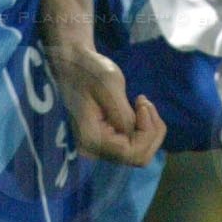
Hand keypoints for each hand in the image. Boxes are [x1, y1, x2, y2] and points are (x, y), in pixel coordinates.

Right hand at [46, 43, 165, 165]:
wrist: (71, 65)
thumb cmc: (87, 70)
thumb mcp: (109, 85)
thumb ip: (124, 114)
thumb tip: (137, 133)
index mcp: (91, 138)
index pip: (131, 152)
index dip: (146, 132)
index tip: (141, 103)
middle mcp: (93, 149)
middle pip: (138, 156)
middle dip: (151, 131)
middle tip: (144, 102)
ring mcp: (99, 147)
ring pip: (138, 153)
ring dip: (149, 128)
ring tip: (141, 102)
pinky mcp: (105, 140)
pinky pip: (132, 144)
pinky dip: (143, 128)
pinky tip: (137, 108)